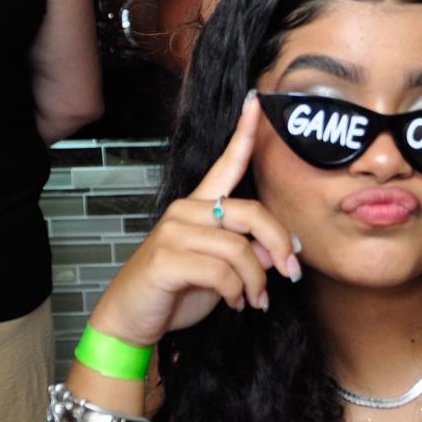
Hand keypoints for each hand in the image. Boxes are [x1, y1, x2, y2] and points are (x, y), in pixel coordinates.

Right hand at [86, 94, 301, 347]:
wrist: (132, 320)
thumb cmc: (177, 291)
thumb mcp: (223, 270)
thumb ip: (250, 252)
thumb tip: (281, 249)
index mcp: (199, 205)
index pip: (226, 163)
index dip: (244, 133)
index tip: (256, 102)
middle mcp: (186, 210)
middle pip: (252, 213)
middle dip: (279, 245)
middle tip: (290, 273)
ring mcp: (173, 231)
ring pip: (240, 248)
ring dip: (257, 280)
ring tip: (254, 298)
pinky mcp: (166, 257)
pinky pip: (222, 272)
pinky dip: (237, 292)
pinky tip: (235, 303)